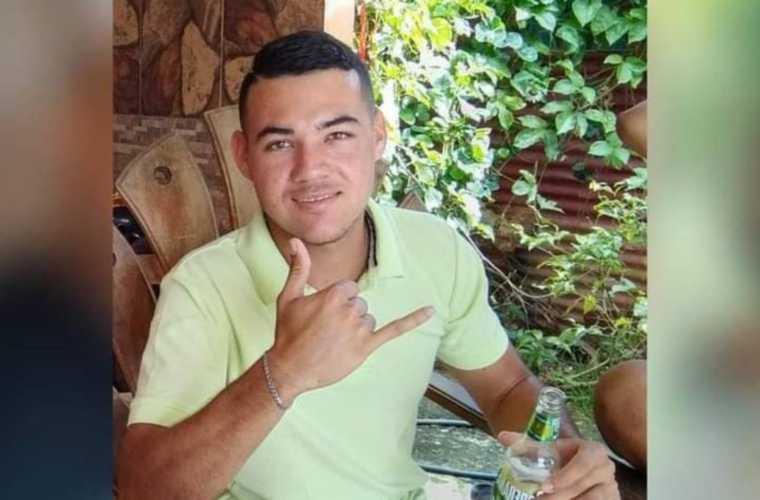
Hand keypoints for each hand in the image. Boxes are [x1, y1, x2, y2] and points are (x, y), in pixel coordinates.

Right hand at [269, 237, 433, 400]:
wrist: (290, 369)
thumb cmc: (288, 332)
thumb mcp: (289, 297)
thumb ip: (298, 267)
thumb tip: (296, 241)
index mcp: (334, 294)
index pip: (349, 289)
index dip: (336, 301)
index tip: (321, 315)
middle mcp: (350, 309)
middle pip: (360, 304)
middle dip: (346, 316)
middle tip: (325, 331)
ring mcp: (360, 329)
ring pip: (368, 320)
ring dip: (356, 329)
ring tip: (334, 342)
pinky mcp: (367, 347)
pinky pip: (395, 330)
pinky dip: (413, 320)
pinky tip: (430, 311)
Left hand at [498, 431, 618, 499]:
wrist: (584, 476)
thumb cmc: (565, 461)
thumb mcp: (551, 453)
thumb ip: (528, 446)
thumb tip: (502, 436)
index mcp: (594, 451)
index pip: (583, 462)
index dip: (565, 476)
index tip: (544, 486)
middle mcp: (607, 469)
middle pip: (581, 487)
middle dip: (557, 496)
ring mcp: (611, 489)